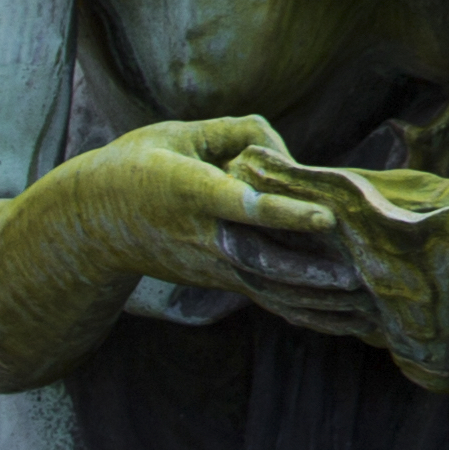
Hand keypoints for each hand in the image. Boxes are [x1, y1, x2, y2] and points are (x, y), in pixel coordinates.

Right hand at [31, 110, 342, 286]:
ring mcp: (207, 266)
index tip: (325, 216)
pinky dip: (301, 309)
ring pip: (265, 287)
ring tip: (360, 304)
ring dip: (311, 298)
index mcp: (190, 192)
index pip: (242, 205)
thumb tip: (286, 154)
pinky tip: (340, 318)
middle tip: (354, 276)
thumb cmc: (137, 167)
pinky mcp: (215, 281)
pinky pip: (263, 297)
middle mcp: (200, 237)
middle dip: (306, 271)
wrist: (88, 224)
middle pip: (259, 259)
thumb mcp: (179, 133)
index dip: (285, 212)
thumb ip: (238, 131)